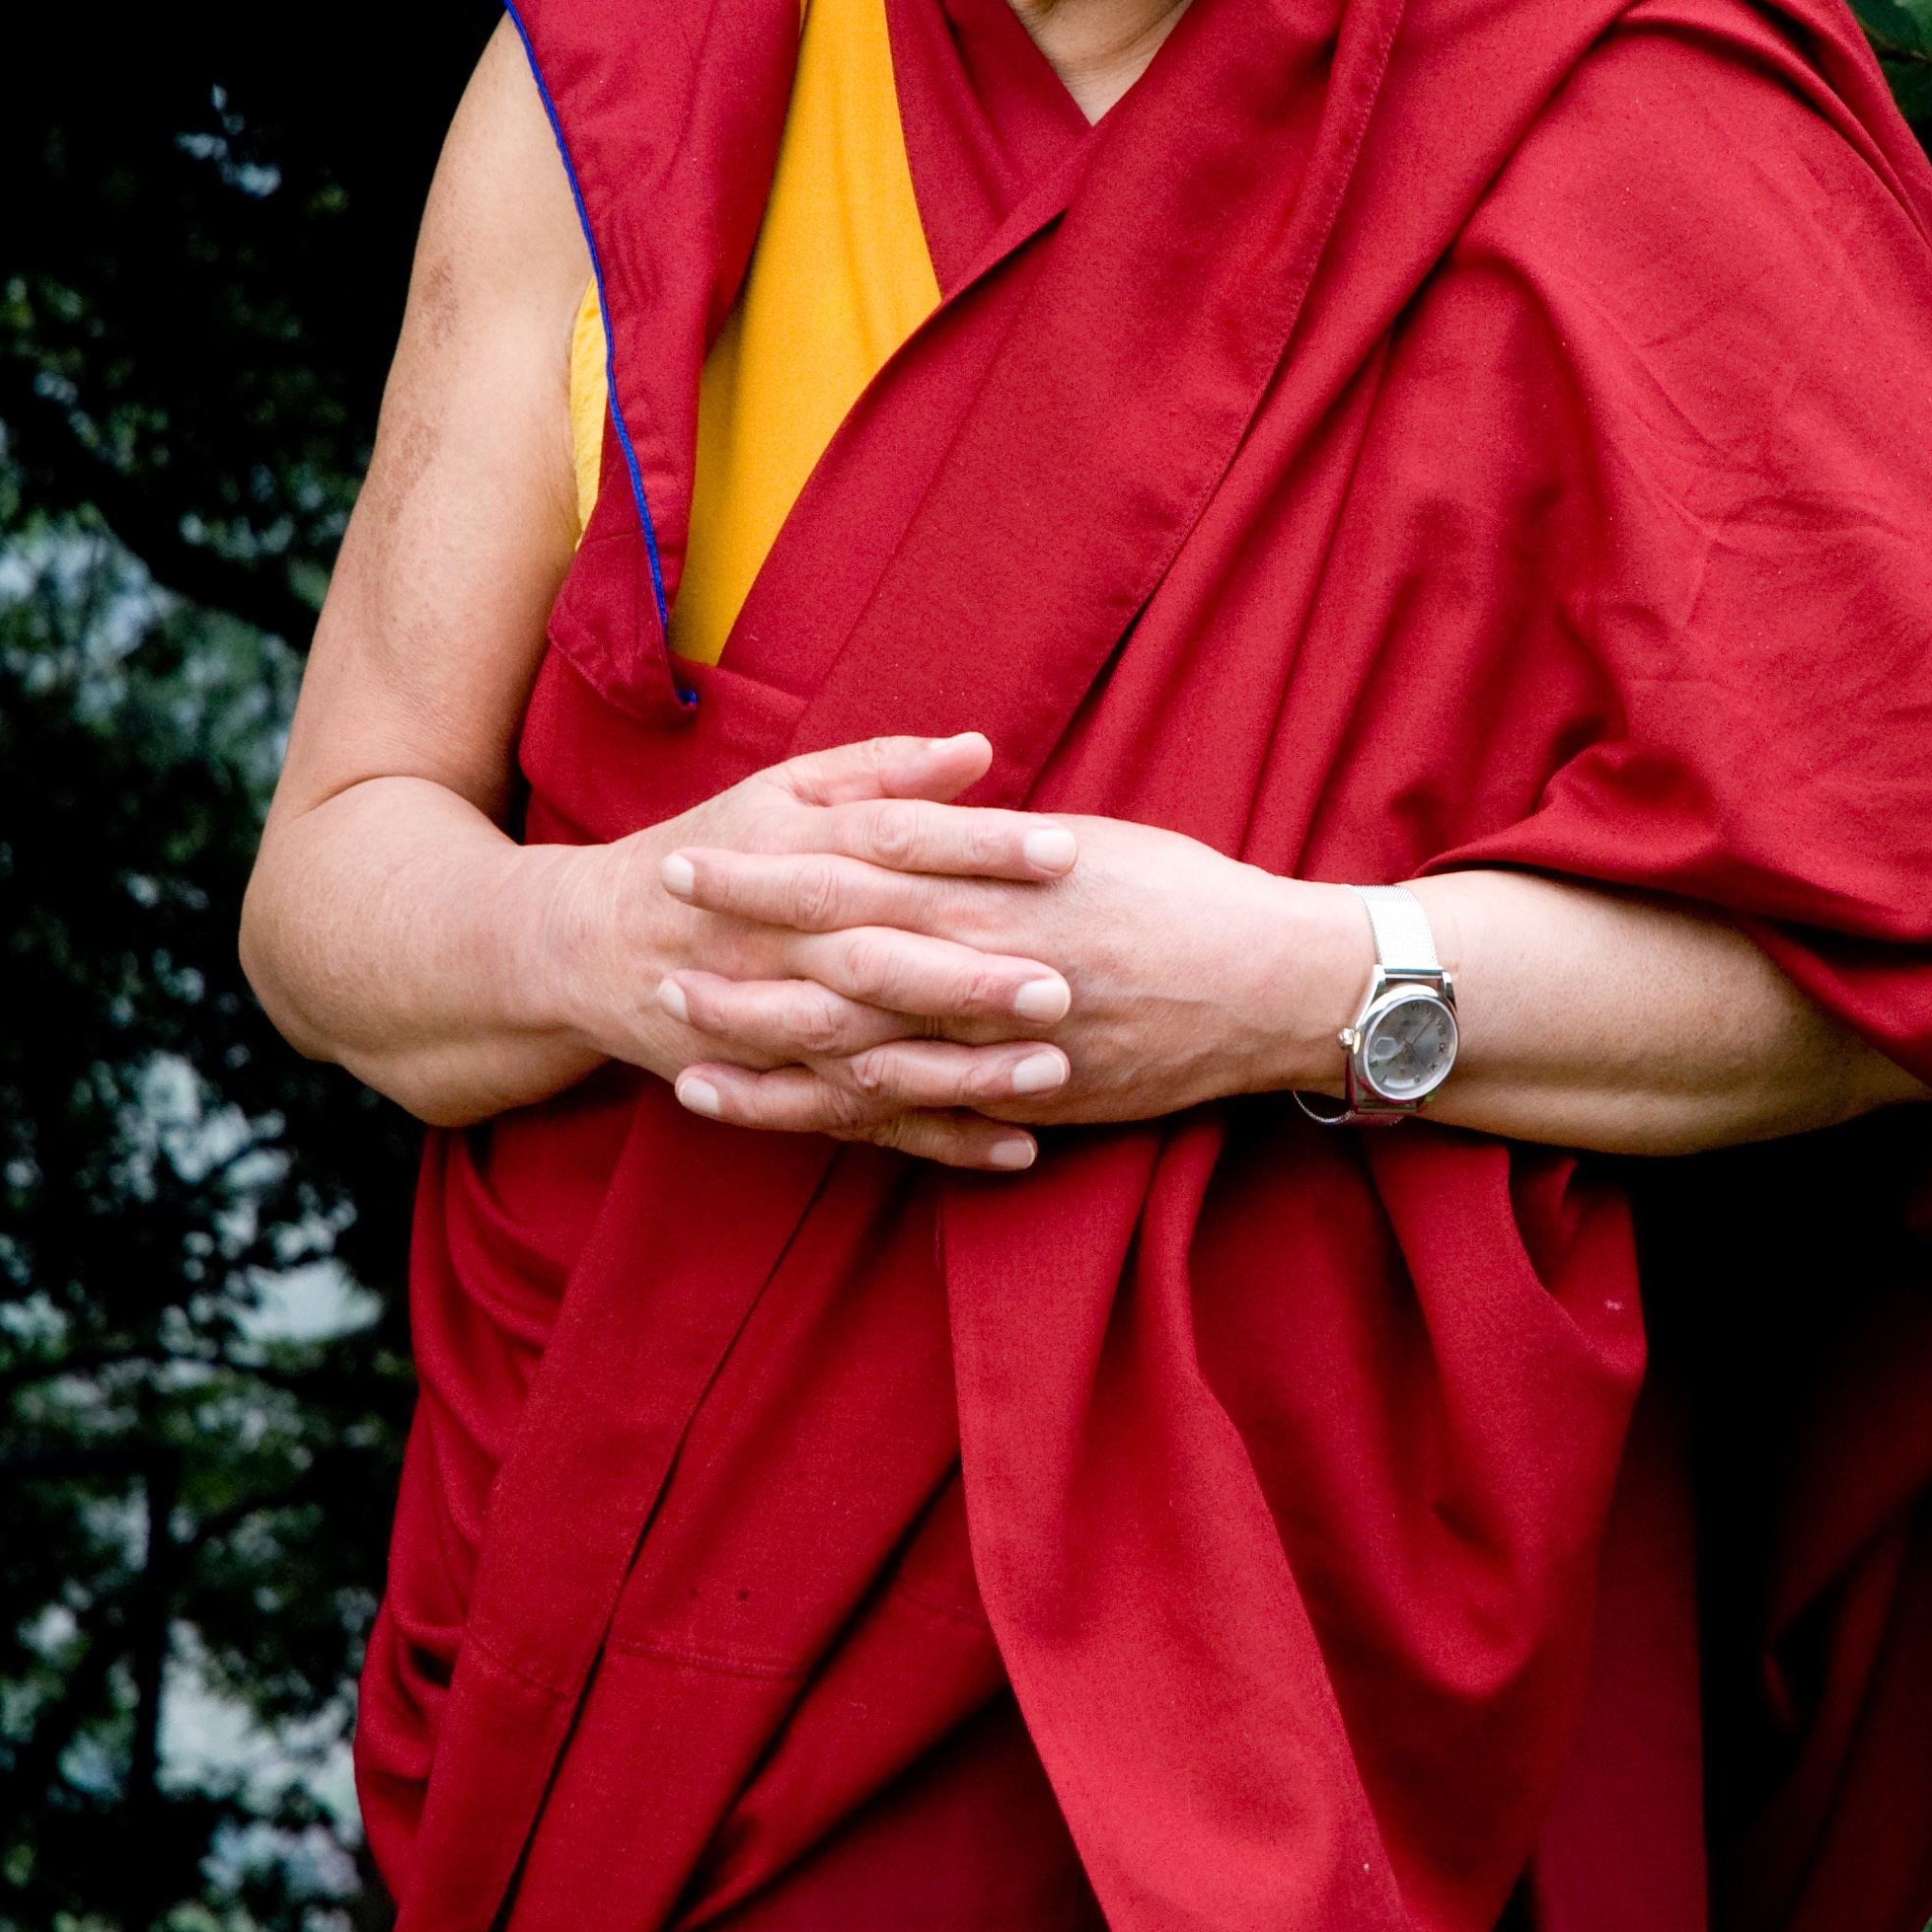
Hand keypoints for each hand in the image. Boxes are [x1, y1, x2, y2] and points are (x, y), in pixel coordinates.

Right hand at [531, 733, 1081, 1143]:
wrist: (590, 946)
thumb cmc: (710, 851)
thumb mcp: (781, 793)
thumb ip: (880, 772)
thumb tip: (980, 748)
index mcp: (791, 853)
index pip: (894, 842)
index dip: (976, 845)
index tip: (1064, 849)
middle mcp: (782, 941)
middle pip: (882, 956)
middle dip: (969, 976)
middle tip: (1063, 984)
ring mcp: (774, 1024)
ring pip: (872, 1052)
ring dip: (962, 1069)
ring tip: (1052, 1069)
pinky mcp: (778, 1086)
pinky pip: (862, 1120)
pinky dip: (938, 1140)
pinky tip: (1017, 1146)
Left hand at [663, 803, 1366, 1169]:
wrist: (1281, 985)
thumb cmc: (1189, 897)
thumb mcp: (1085, 841)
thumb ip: (988, 839)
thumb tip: (916, 816)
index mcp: (998, 882)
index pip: (853, 865)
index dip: (766, 866)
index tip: (693, 855)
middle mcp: (991, 960)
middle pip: (836, 959)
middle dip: (741, 959)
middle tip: (651, 954)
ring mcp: (1007, 1039)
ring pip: (862, 1047)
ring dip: (767, 1047)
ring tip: (681, 1047)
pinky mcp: (1029, 1097)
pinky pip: (920, 1114)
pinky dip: (844, 1115)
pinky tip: (783, 1114)